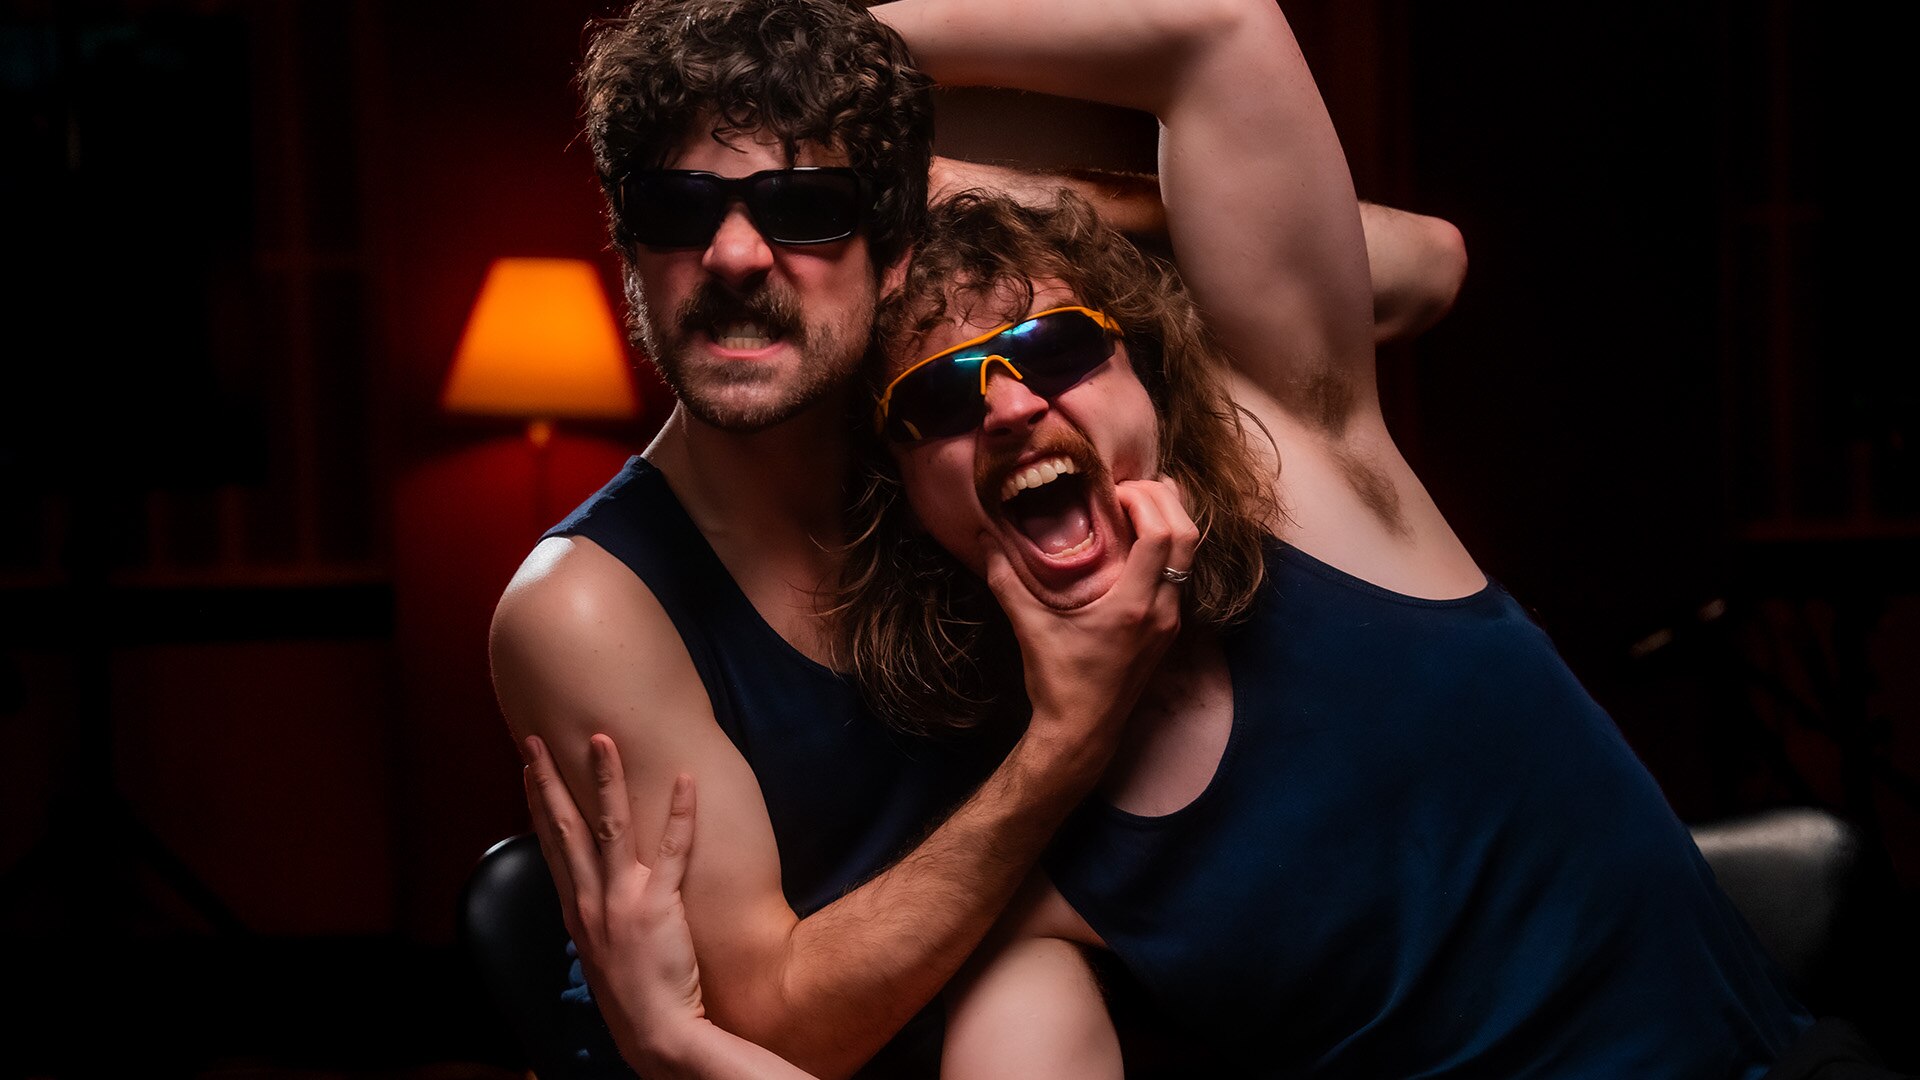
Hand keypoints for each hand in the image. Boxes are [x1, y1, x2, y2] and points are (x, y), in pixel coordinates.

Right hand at [523, 734, 704, 1072]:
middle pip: (565, 827)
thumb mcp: (599, 951)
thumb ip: (594, 916)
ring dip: (605, 779)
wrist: (655, 1032)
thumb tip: (591, 891)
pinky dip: (681, 812)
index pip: (552, 845)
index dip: (538, 804)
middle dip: (549, 779)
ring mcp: (622, 900)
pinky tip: (685, 779)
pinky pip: (674, 849)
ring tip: (603, 739)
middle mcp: (591, 899)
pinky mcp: (658, 905)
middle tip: (537, 740)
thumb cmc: (634, 994)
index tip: (527, 770)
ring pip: (610, 826)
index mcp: (576, 909)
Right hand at [981, 478, 1197, 751]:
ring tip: (1140, 501)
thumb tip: (985, 536)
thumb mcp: (1029, 628)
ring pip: (1190, 555)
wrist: (1083, 732)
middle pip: (1187, 537)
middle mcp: (1162, 611)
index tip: (1114, 491)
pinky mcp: (1169, 629)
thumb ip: (1006, 580)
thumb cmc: (1057, 683)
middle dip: (1165, 501)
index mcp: (1132, 607)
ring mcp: (1170, 621)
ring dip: (1172, 521)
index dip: (1145, 502)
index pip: (1161, 537)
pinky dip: (1169, 546)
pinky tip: (1140, 539)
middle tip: (1130, 487)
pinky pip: (1181, 573)